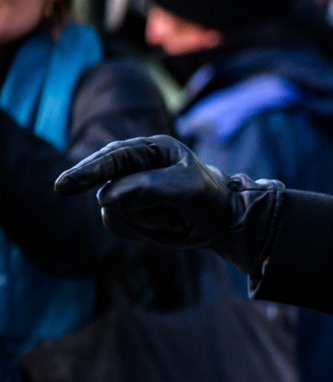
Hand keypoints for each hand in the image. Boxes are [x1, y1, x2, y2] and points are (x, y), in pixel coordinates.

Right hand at [54, 135, 281, 274]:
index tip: (66, 184)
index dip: (89, 170)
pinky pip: (119, 226)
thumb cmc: (207, 198)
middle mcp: (134, 167)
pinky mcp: (125, 213)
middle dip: (124, 200)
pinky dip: (142, 231)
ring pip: (115, 211)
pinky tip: (164, 226)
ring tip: (175, 217)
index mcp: (151, 149)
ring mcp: (125, 190)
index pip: (114, 157)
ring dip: (147, 220)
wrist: (219, 221)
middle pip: (108, 186)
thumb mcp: (188, 190)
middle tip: (78, 192)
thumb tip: (107, 197)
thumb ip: (150, 189)